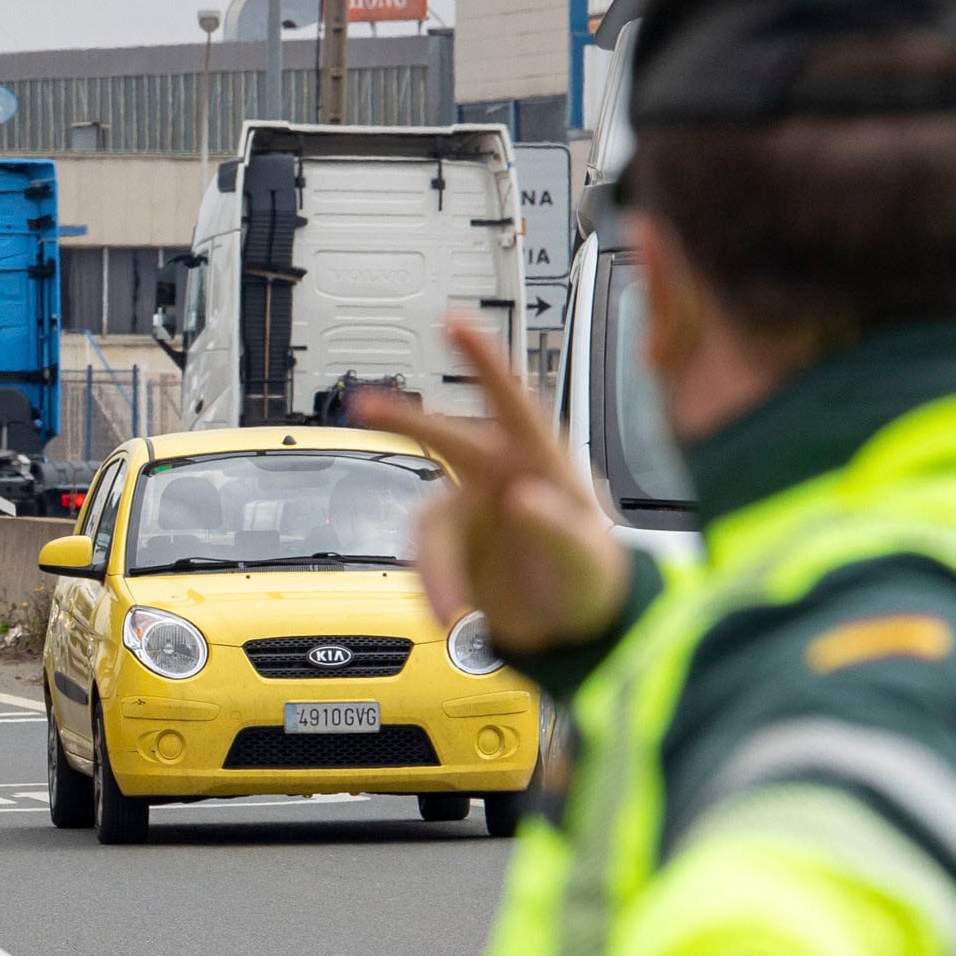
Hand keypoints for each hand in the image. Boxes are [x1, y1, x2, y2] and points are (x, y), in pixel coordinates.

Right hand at [353, 318, 629, 655]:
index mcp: (540, 463)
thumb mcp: (586, 558)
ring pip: (428, 522)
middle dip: (404, 419)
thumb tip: (522, 498)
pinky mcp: (450, 545)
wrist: (574, 631)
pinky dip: (434, 588)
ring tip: (454, 613)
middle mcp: (498, 477)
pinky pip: (425, 560)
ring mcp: (470, 510)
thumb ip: (560, 528)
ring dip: (435, 568)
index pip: (511, 400)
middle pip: (445, 438)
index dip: (482, 360)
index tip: (455, 324)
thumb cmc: (592, 581)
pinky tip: (453, 614)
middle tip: (362, 404)